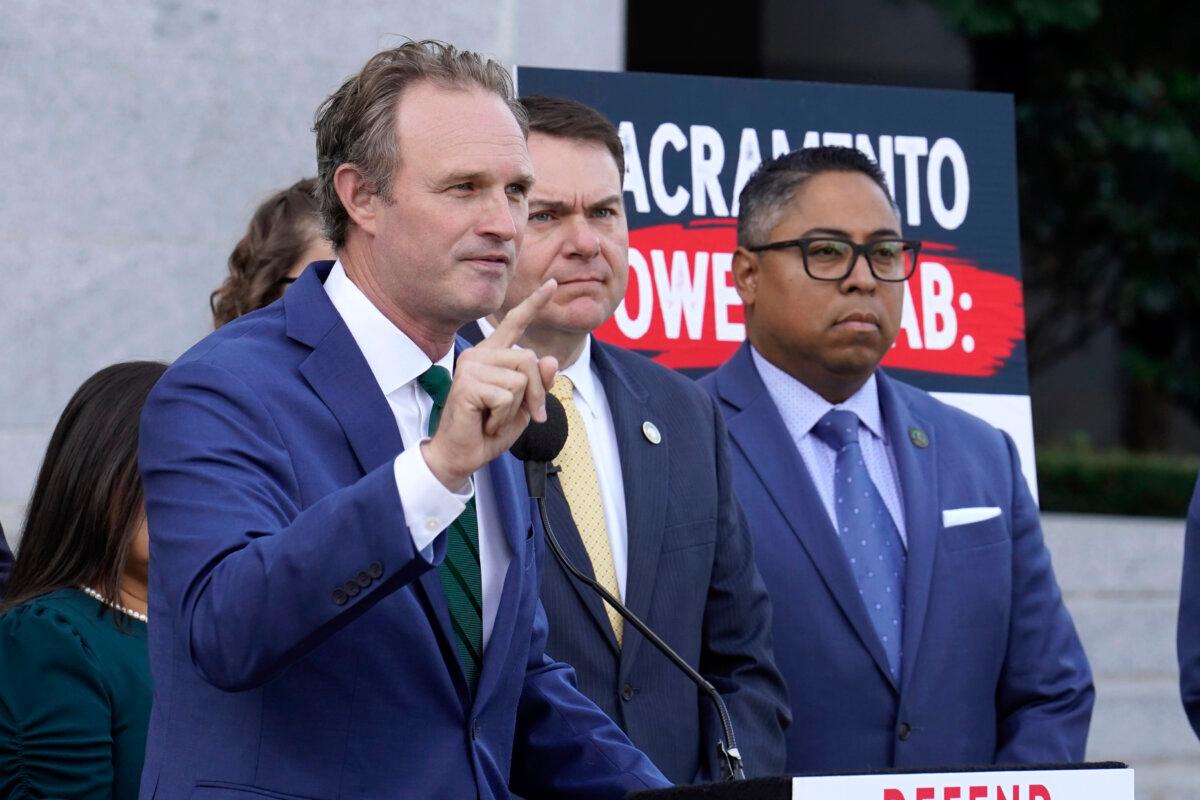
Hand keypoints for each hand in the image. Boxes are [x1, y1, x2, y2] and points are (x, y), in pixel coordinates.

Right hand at [421, 280, 558, 489]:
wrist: (462, 455)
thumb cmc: (489, 429)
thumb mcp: (524, 406)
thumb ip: (538, 383)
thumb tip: (551, 360)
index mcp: (492, 355)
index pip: (515, 324)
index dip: (534, 304)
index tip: (553, 285)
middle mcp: (479, 354)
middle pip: (529, 359)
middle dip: (536, 393)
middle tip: (522, 415)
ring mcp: (471, 367)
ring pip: (520, 379)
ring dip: (515, 409)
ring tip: (493, 417)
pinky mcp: (467, 383)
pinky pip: (507, 396)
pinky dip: (503, 416)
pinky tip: (485, 422)